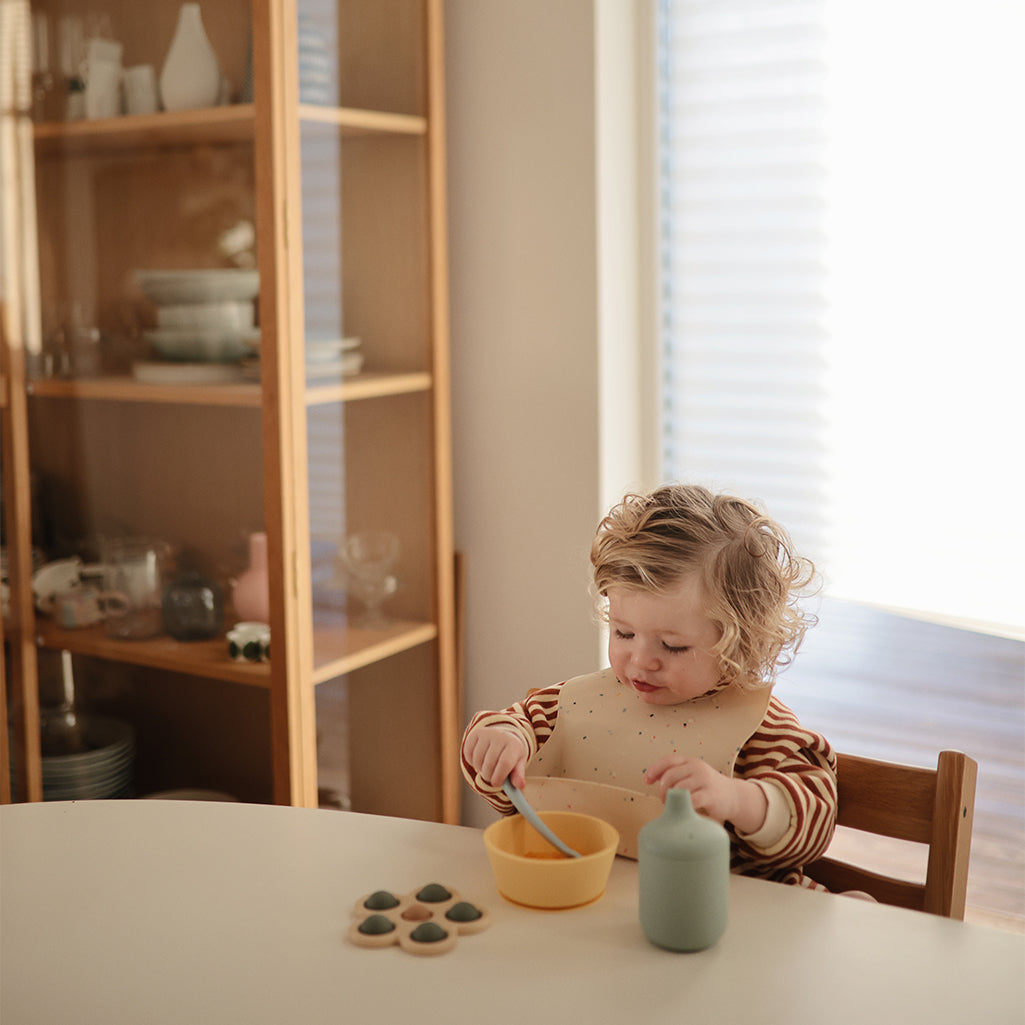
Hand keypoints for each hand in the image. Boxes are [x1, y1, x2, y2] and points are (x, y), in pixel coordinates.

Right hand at [464, 726, 528, 788]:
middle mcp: (500, 736)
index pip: (504, 763)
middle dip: (488, 776)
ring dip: (480, 769)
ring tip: (487, 767)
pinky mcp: (475, 734)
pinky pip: (468, 754)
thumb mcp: (518, 764)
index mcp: (514, 744)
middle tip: (492, 776)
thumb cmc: (511, 754)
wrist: (504, 736)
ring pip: (477, 760)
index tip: (496, 783)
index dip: (499, 777)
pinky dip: (472, 761)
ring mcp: (486, 733)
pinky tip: (480, 760)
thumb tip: (520, 786)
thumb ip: (518, 775)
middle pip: (489, 764)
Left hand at [644, 754, 766, 834]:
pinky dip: (684, 806)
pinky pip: (691, 800)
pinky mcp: (711, 795)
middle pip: (670, 775)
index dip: (654, 769)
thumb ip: (676, 775)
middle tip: (662, 799)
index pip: (668, 760)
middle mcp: (697, 767)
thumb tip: (652, 779)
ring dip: (671, 798)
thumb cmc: (707, 787)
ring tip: (672, 805)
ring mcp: (705, 780)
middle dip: (662, 789)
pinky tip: (684, 810)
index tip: (647, 781)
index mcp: (690, 761)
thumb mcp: (692, 775)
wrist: (734, 796)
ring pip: (679, 787)